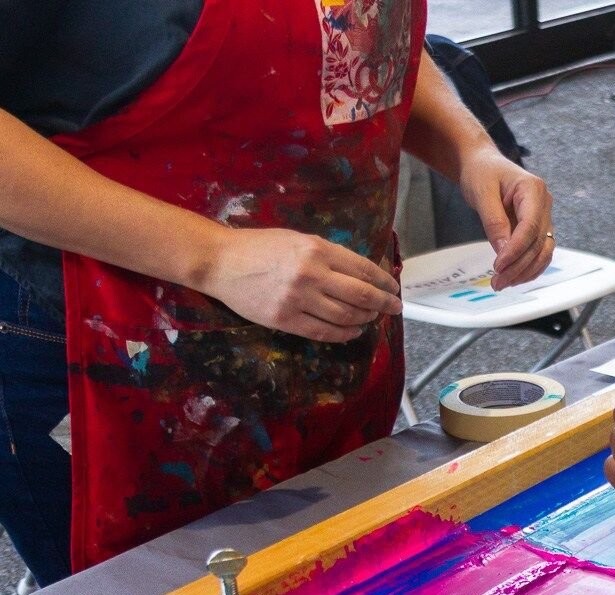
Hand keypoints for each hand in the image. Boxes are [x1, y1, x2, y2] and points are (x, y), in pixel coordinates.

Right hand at [199, 228, 402, 342]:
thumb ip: (329, 255)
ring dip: (365, 319)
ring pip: (346, 316)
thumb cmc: (259, 246)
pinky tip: (353, 332)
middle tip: (394, 308)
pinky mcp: (285, 319)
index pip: (364, 269)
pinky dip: (344, 334)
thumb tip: (361, 272)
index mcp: (317, 250)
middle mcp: (312, 274)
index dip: (384, 282)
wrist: (220, 261)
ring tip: (372, 318)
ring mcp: (298, 299)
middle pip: (362, 295)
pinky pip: (324, 333)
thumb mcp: (299, 239)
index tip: (394, 289)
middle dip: (384, 304)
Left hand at [458, 148, 553, 289]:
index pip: (530, 226)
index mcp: (533, 189)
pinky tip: (513, 278)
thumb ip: (494, 221)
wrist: (483, 165)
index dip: (516, 250)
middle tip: (497, 282)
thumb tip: (502, 251)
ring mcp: (543, 217)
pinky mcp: (537, 228)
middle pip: (537, 243)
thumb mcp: (482, 193)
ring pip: (542, 252)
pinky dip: (528, 268)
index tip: (499, 266)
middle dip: (518, 266)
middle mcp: (544, 204)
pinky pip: (539, 252)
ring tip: (502, 284)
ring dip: (525, 272)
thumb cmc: (482, 172)